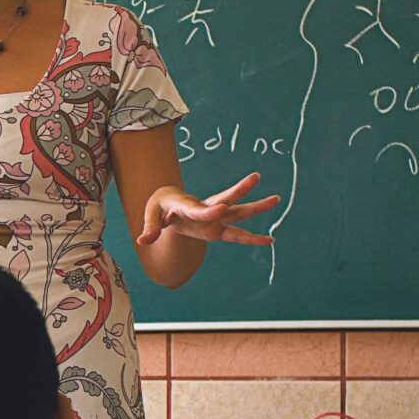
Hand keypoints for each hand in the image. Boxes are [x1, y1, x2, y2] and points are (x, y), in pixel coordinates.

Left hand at [136, 174, 280, 248]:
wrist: (168, 203)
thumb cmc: (159, 206)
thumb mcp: (150, 215)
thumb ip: (149, 228)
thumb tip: (142, 241)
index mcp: (185, 205)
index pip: (199, 208)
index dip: (209, 210)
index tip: (222, 209)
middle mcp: (204, 208)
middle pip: (224, 199)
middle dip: (238, 190)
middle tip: (255, 177)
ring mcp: (213, 218)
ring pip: (237, 212)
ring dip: (256, 207)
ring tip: (276, 199)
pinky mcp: (217, 228)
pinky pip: (236, 234)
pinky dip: (252, 238)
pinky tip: (270, 240)